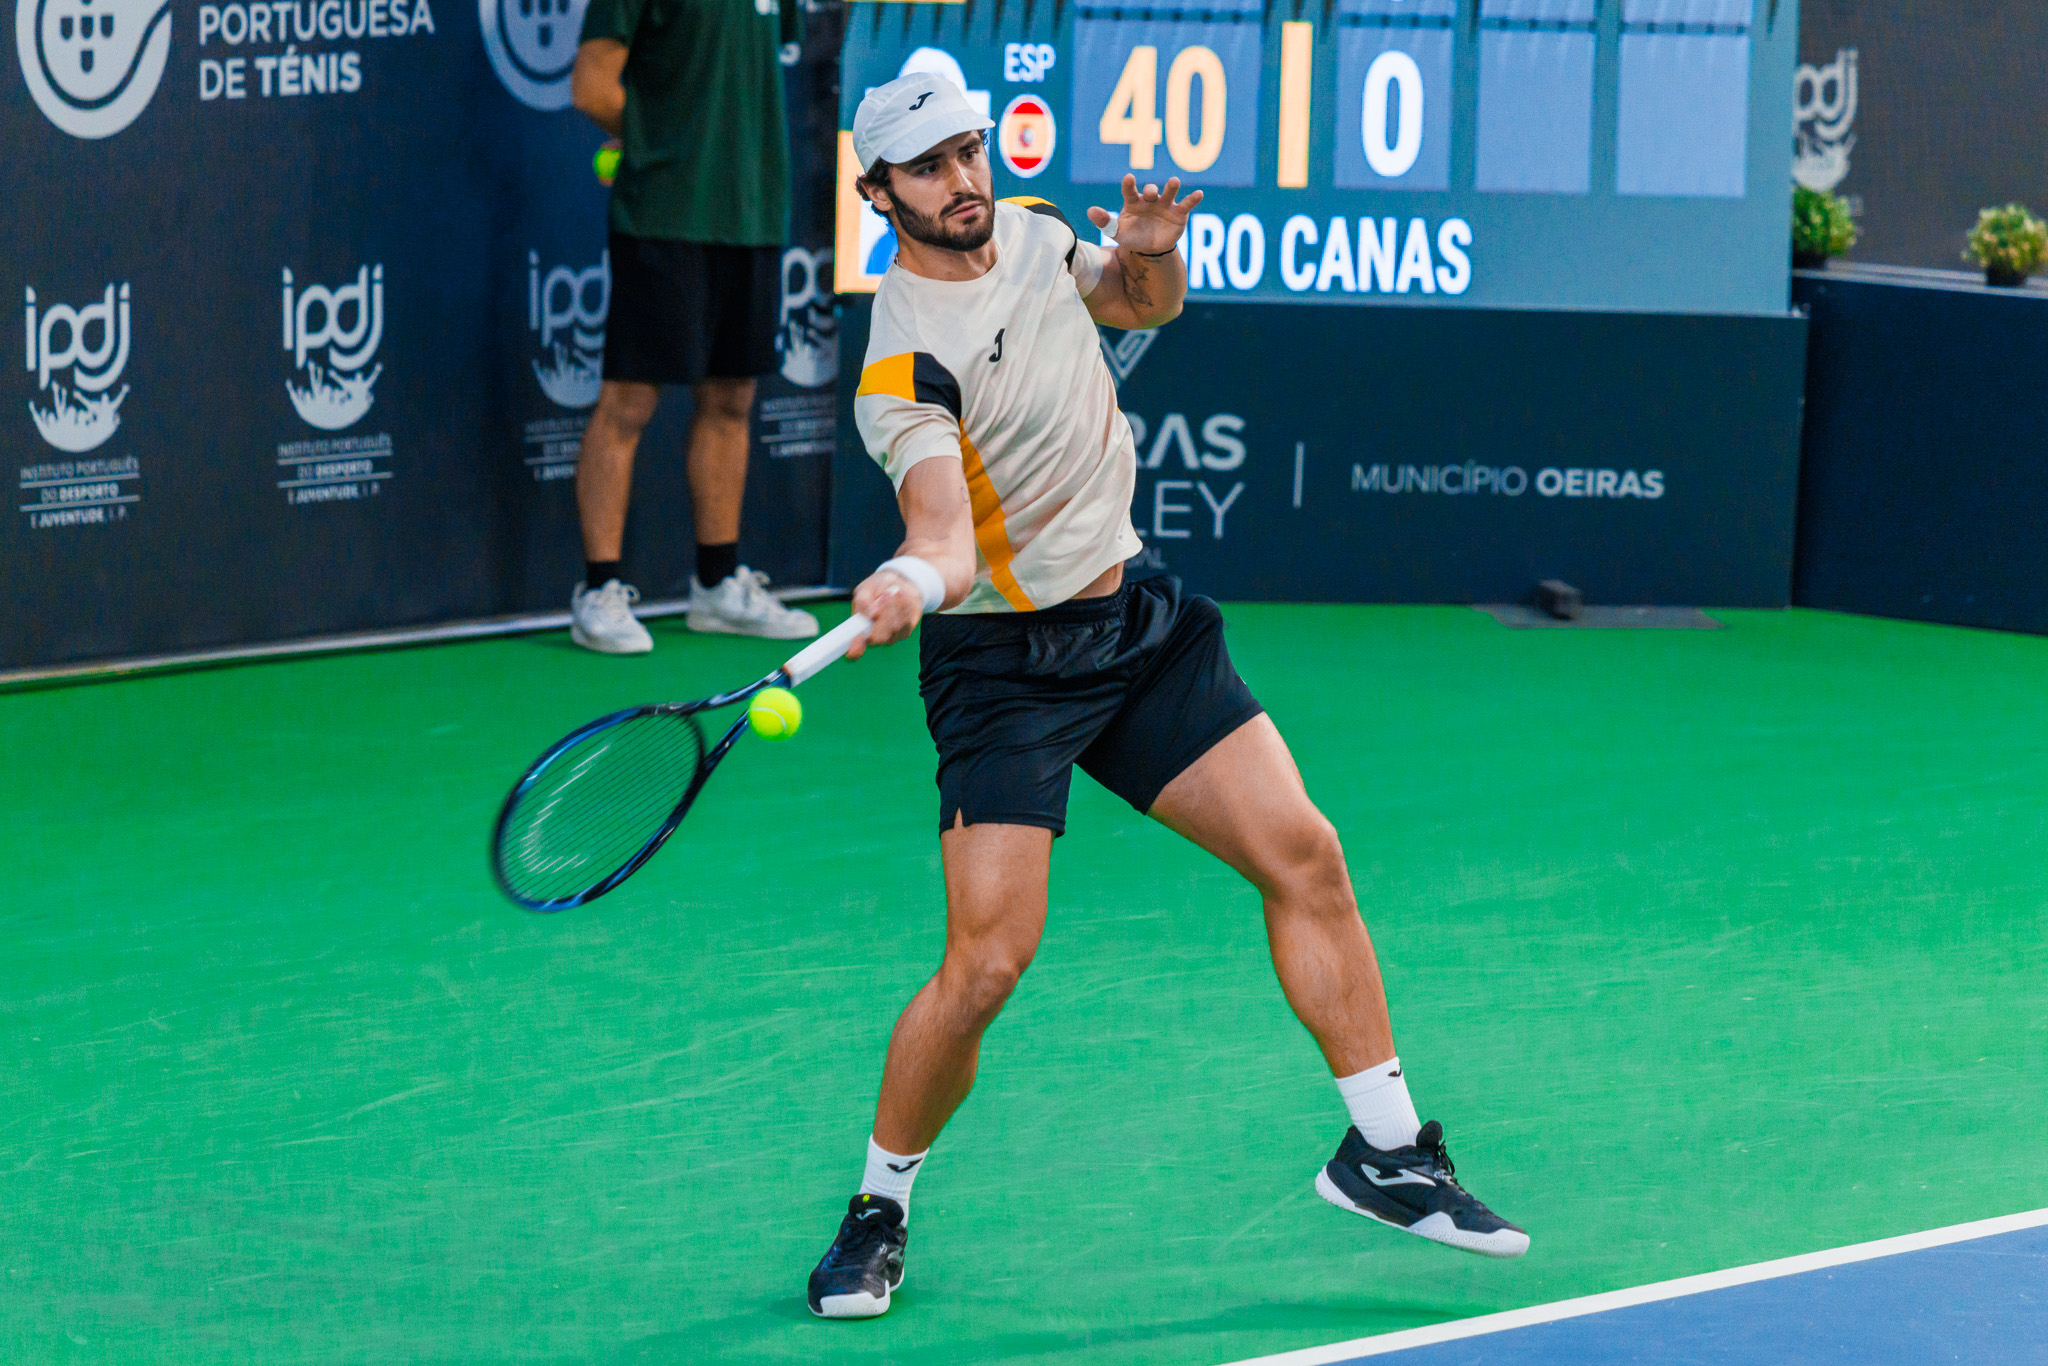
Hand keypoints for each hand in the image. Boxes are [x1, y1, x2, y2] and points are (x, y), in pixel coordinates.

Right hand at [845, 569, 923, 658]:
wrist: (897, 583)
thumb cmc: (876, 588)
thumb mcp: (865, 589)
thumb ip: (863, 602)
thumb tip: (872, 615)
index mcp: (858, 630)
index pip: (854, 651)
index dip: (854, 650)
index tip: (854, 649)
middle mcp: (874, 637)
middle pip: (878, 638)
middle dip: (883, 616)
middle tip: (884, 596)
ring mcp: (890, 637)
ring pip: (894, 628)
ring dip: (894, 607)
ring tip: (892, 592)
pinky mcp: (905, 632)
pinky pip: (905, 623)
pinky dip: (903, 607)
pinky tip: (901, 596)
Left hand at [1087, 175, 1204, 257]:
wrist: (1150, 249)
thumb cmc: (1132, 236)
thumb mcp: (1117, 231)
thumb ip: (1104, 221)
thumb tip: (1089, 211)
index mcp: (1133, 202)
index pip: (1129, 191)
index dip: (1129, 184)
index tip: (1128, 178)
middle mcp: (1150, 200)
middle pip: (1151, 191)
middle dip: (1151, 190)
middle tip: (1150, 194)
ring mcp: (1165, 205)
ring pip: (1169, 192)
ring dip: (1171, 186)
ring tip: (1174, 181)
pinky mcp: (1179, 213)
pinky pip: (1187, 204)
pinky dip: (1193, 198)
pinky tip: (1199, 194)